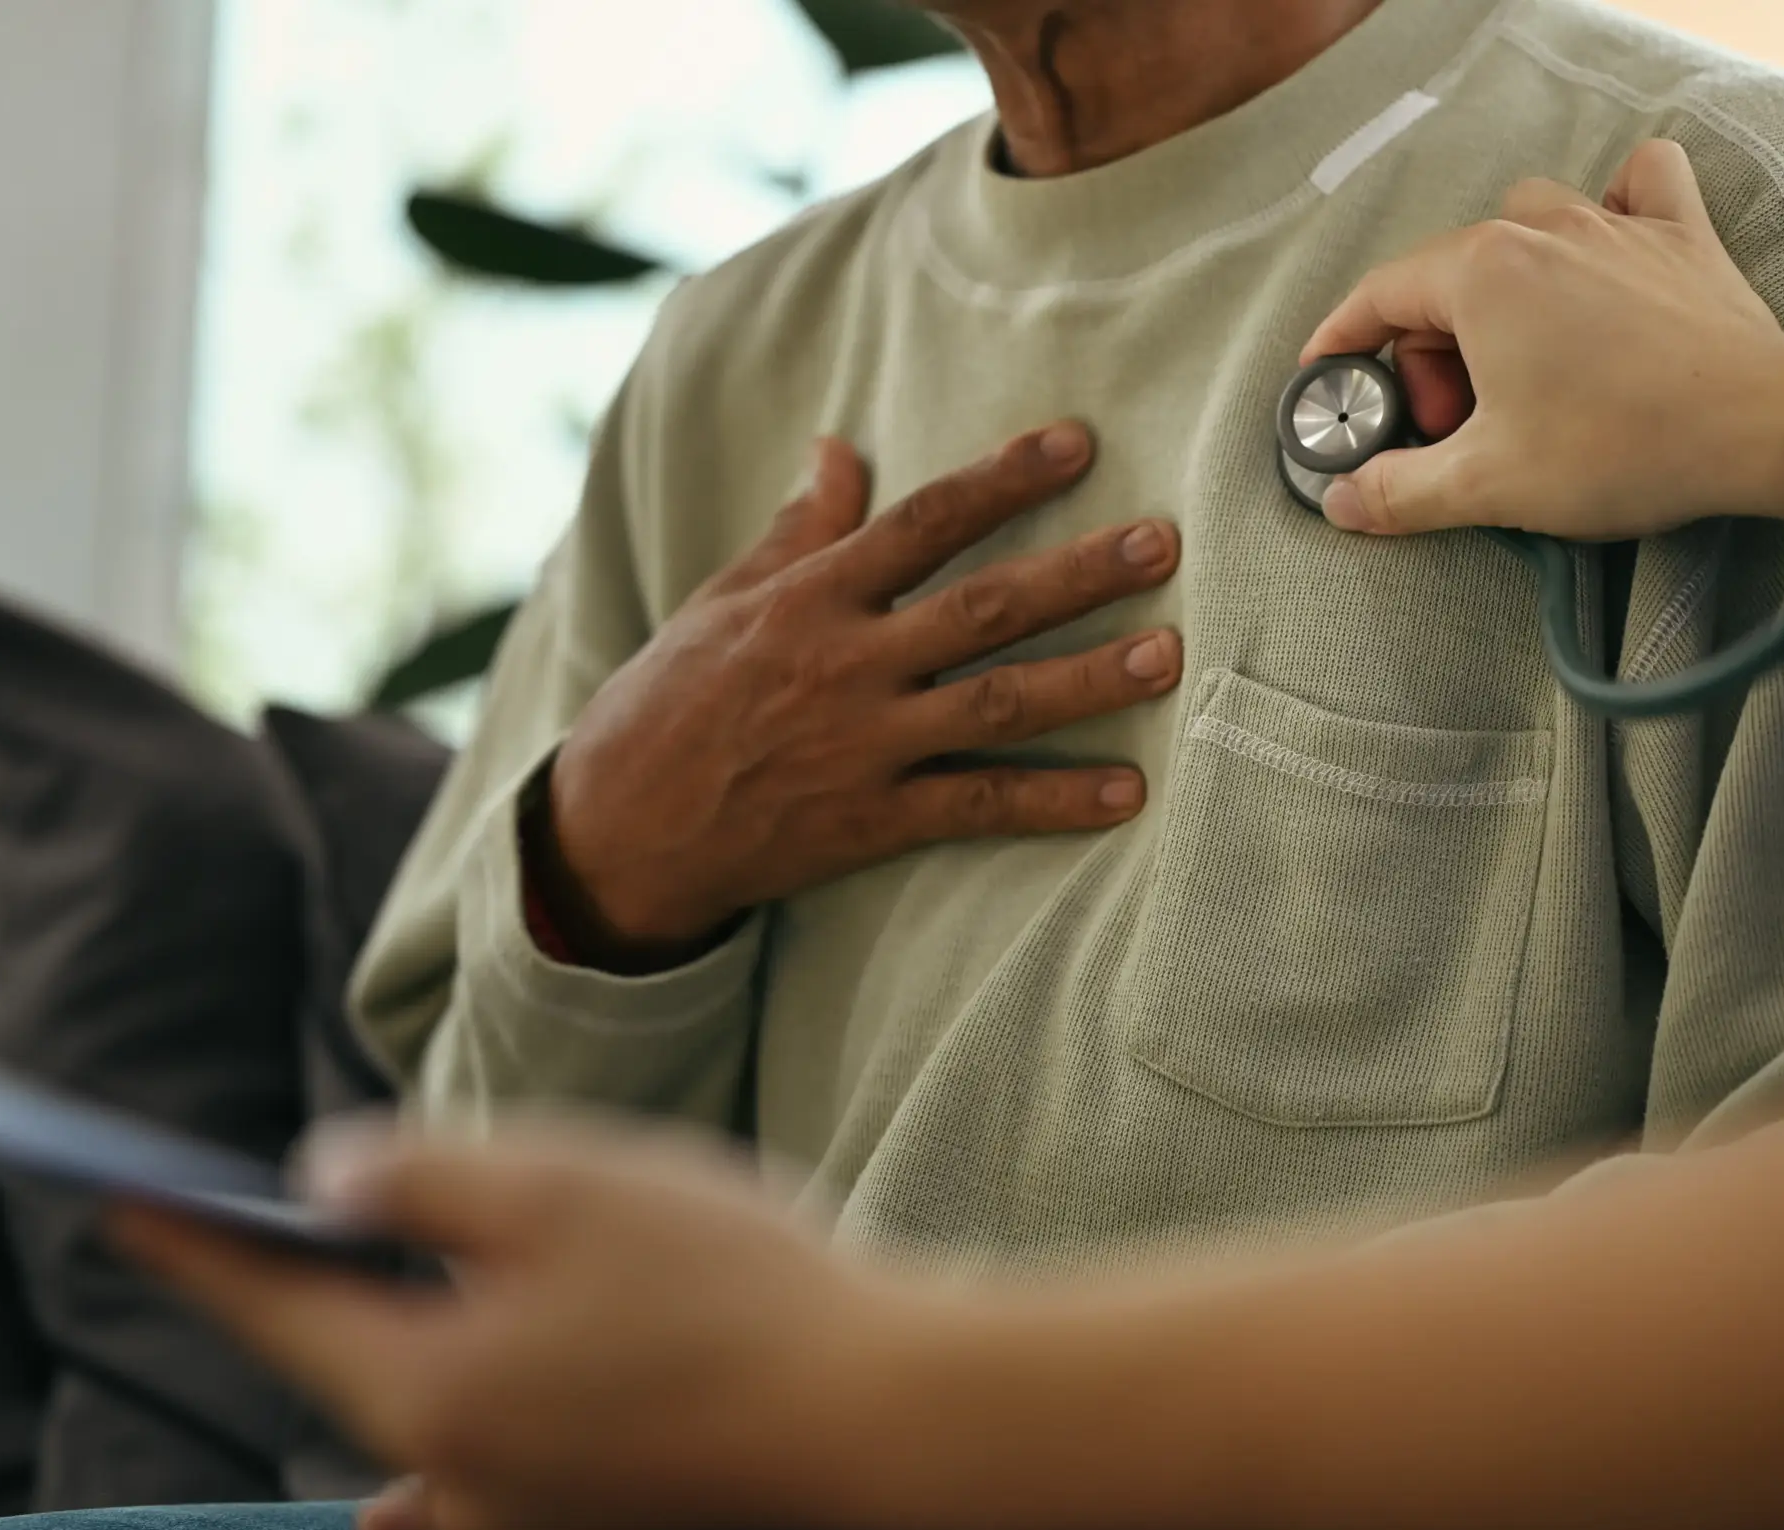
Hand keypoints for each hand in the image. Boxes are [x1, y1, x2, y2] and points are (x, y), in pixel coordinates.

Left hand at [111, 1125, 921, 1529]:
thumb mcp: (564, 1184)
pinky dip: (435, 1473)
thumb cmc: (735, 1289)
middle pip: (345, 1370)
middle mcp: (459, 1481)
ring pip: (414, 1436)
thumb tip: (321, 1178)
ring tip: (320, 1333)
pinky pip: (480, 1496)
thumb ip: (419, 1172)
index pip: (273, 1303)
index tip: (118, 1197)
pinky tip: (400, 1515)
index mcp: (428, 1390)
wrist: (891, 1429)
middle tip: (241, 1227)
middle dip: (300, 1291)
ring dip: (379, 1369)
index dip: (195, 1242)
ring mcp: (529, 1529)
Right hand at [545, 423, 1182, 961]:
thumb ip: (797, 530)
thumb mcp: (723, 601)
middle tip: (1163, 543)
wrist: (617, 830)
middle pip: (981, 608)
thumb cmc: (669, 702)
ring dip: (1088, 680)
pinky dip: (1054, 801)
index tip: (1077, 444)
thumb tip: (838, 448)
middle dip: (1077, 574)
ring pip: (996, 703)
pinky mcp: (872, 820)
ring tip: (1167, 656)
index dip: (1002, 479)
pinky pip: (979, 806)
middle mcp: (846, 664)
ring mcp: (864, 745)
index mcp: (810, 598)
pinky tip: (1127, 793)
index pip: (923, 521)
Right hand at [1298, 139, 1783, 539]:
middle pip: (1447, 273)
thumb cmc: (1623, 446)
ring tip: (1514, 356)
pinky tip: (1608, 244)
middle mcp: (1540, 231)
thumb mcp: (1487, 485)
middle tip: (1448, 425)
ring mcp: (1614, 225)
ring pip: (1526, 222)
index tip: (1329, 382)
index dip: (1342, 344)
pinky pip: (1639, 184)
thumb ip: (1400, 491)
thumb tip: (1343, 501)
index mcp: (1480, 275)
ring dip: (1502, 281)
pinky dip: (1616, 202)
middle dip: (1427, 349)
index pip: (1379, 295)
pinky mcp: (1679, 239)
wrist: (1760, 427)